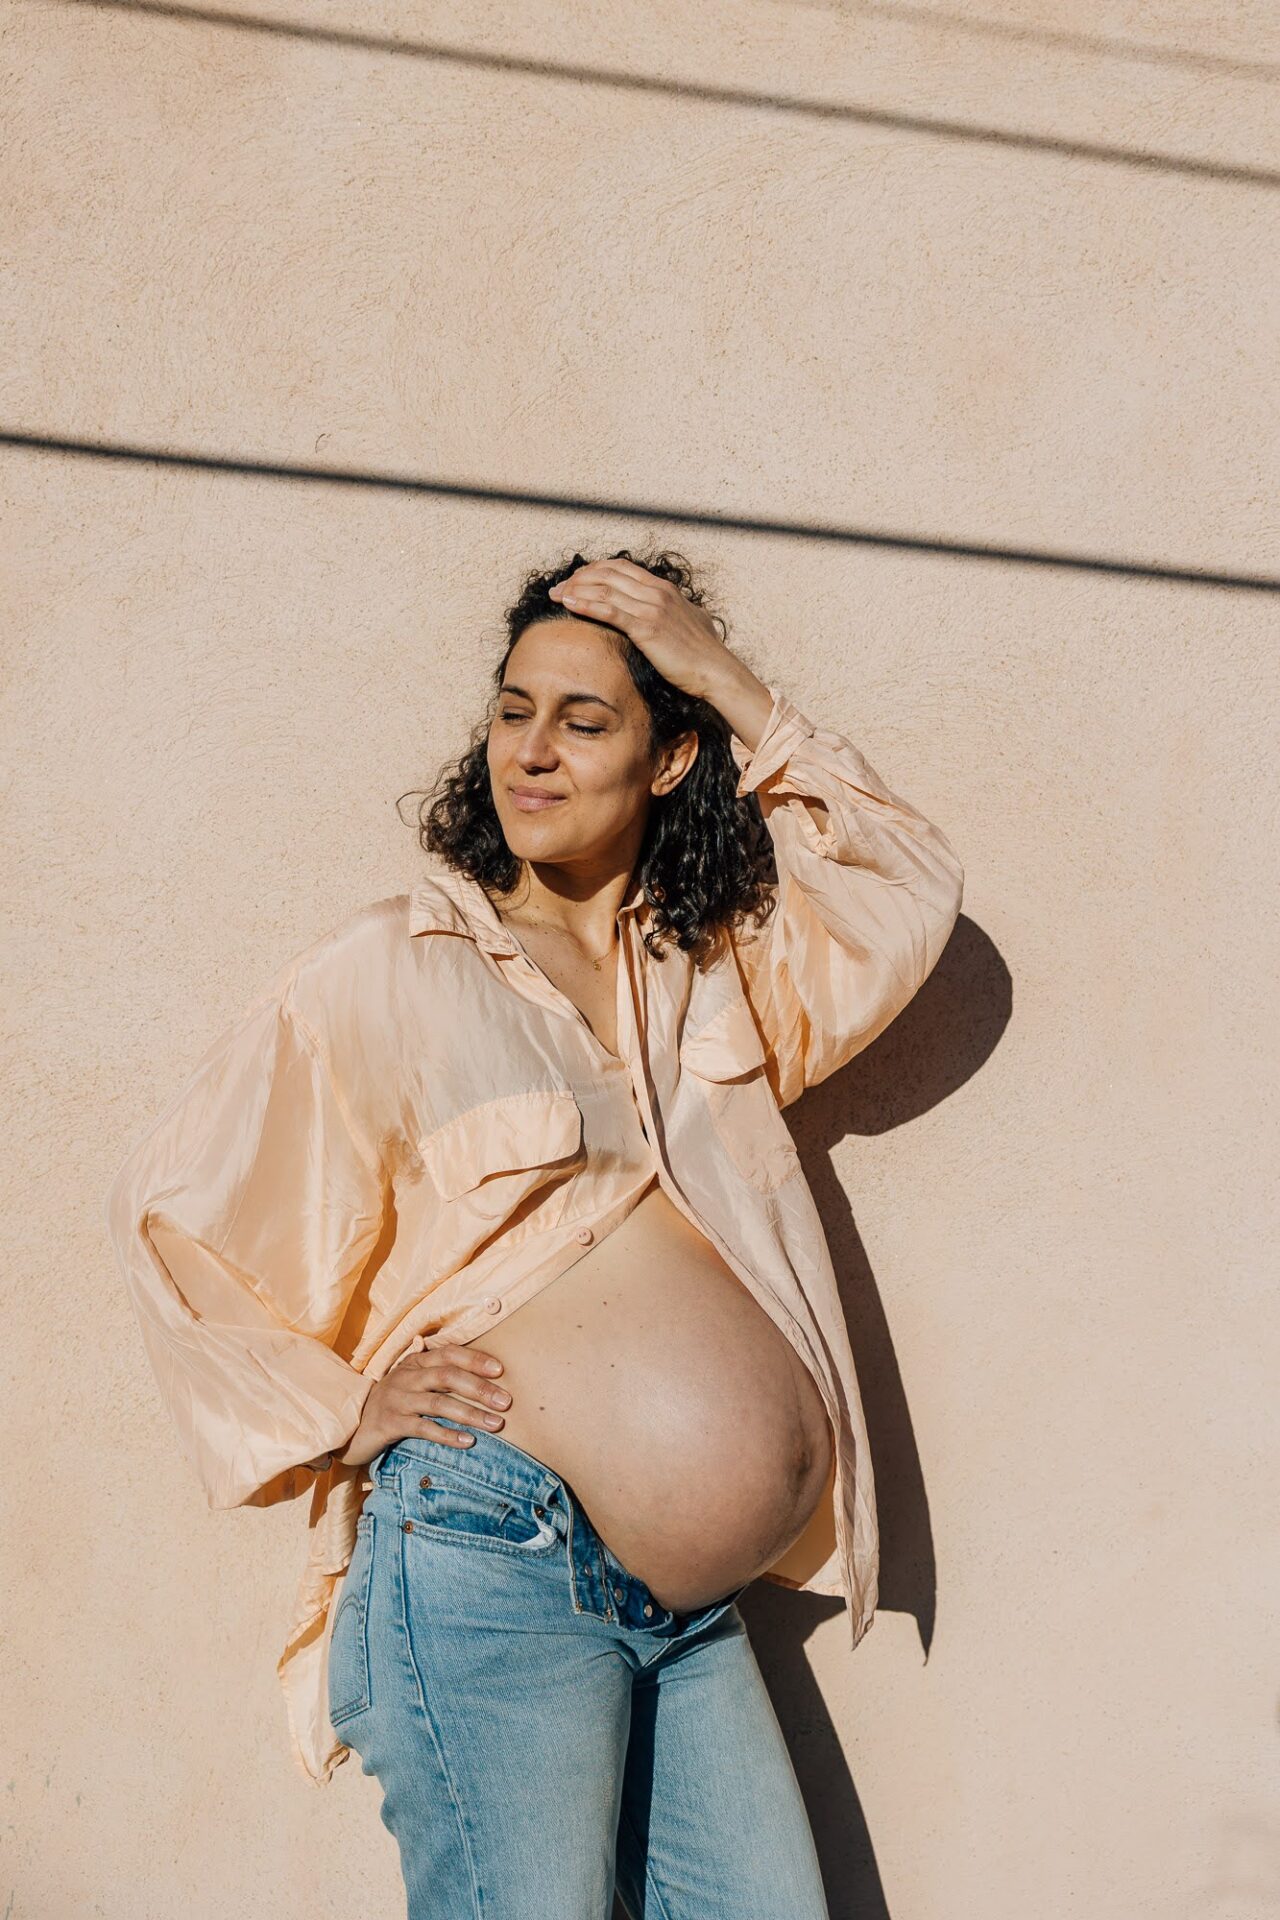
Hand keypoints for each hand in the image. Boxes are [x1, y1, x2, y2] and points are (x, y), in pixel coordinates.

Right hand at [339, 1344, 512, 1467]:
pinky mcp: (389, 1423)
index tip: (501, 1370)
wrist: (350, 1425)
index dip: (475, 1360)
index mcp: (416, 1362)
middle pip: (448, 1376)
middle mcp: (406, 1376)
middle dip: (480, 1389)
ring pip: (439, 1403)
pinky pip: (423, 1428)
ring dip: (471, 1414)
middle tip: (506, 1402)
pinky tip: (467, 1442)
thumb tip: (472, 1366)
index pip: (449, 1353)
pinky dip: (447, 1435)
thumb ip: (436, 1371)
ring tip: (495, 1424)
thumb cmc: (392, 1402)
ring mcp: (397, 1399)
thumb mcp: (412, 1381)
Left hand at [548, 559, 736, 701]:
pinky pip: (609, 610)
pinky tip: (569, 605)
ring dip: (575, 590)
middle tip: (558, 589)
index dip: (594, 571)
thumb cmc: (705, 653)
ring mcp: (652, 608)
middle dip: (578, 578)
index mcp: (664, 589)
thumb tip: (676, 610)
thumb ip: (677, 611)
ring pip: (604, 589)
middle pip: (607, 574)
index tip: (576, 581)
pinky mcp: (647, 627)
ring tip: (556, 596)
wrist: (716, 671)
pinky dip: (586, 605)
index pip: (621, 568)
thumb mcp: (691, 622)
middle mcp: (656, 592)